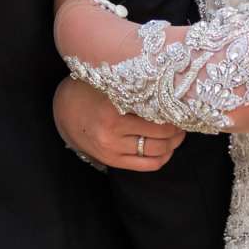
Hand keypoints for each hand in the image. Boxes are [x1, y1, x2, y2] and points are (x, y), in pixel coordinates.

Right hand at [53, 76, 182, 171]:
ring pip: (156, 151)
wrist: (64, 111)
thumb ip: (135, 87)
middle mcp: (113, 130)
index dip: (176, 112)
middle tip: (184, 120)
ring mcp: (112, 148)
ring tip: (178, 134)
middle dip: (178, 129)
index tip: (183, 106)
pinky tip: (167, 150)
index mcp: (114, 107)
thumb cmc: (91, 90)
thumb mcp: (110, 83)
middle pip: (161, 135)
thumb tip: (172, 89)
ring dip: (173, 144)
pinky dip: (162, 158)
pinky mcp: (112, 160)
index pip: (158, 115)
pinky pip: (146, 165)